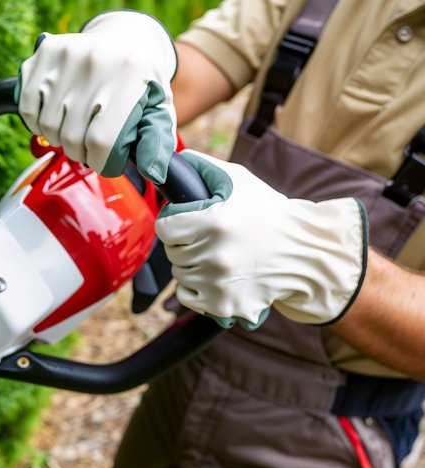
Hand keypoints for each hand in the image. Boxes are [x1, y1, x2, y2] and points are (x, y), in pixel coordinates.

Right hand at [16, 10, 177, 182]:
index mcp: (131, 75)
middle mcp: (97, 61)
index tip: (104, 161)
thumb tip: (153, 172)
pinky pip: (28, 108)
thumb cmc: (140, 83)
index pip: (102, 140)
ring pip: (48, 126)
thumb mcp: (159, 108)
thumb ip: (157, 140)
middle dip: (80, 152)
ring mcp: (67, 55)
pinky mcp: (45, 53)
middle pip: (72, 137)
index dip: (100, 161)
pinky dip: (37, 123)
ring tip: (74, 128)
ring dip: (59, 138)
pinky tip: (54, 118)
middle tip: (89, 145)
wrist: (124, 40)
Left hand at [156, 151, 367, 327]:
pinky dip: (198, 286)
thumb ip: (200, 168)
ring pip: (180, 273)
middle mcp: (213, 256)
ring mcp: (217, 284)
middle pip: (172, 251)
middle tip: (214, 237)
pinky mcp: (222, 306)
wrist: (303, 251)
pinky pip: (188, 295)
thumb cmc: (266, 212)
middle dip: (187, 242)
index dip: (177, 221)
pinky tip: (220, 274)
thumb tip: (170, 161)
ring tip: (222, 254)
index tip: (191, 220)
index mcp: (213, 222)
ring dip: (193, 264)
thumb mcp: (237, 180)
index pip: (165, 227)